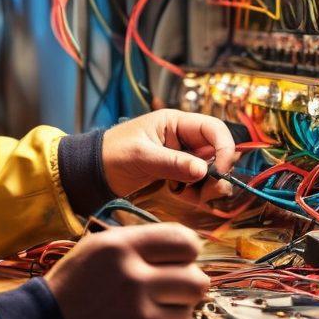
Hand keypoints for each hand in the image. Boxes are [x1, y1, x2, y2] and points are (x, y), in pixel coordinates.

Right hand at [44, 223, 208, 318]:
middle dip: (187, 283)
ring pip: (188, 309)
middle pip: (196, 279)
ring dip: (172, 309)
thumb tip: (187, 245)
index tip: (182, 258)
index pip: (183, 241)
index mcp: (119, 247)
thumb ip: (140, 243)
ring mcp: (143, 317)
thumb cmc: (74, 289)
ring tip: (140, 311)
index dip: (187, 251)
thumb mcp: (96, 249)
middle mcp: (134, 279)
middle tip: (168, 288)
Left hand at [101, 109, 236, 199]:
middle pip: (217, 152)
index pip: (213, 128)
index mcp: (175, 122)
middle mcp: (183, 137)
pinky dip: (196, 192)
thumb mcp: (142, 156)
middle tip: (207, 191)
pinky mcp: (177, 173)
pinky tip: (181, 195)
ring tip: (189, 195)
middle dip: (217, 173)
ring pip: (211, 170)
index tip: (222, 171)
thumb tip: (203, 171)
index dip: (224, 147)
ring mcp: (181, 156)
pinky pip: (198, 182)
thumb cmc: (112, 154)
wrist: (94, 171)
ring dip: (207, 186)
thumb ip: (173, 163)